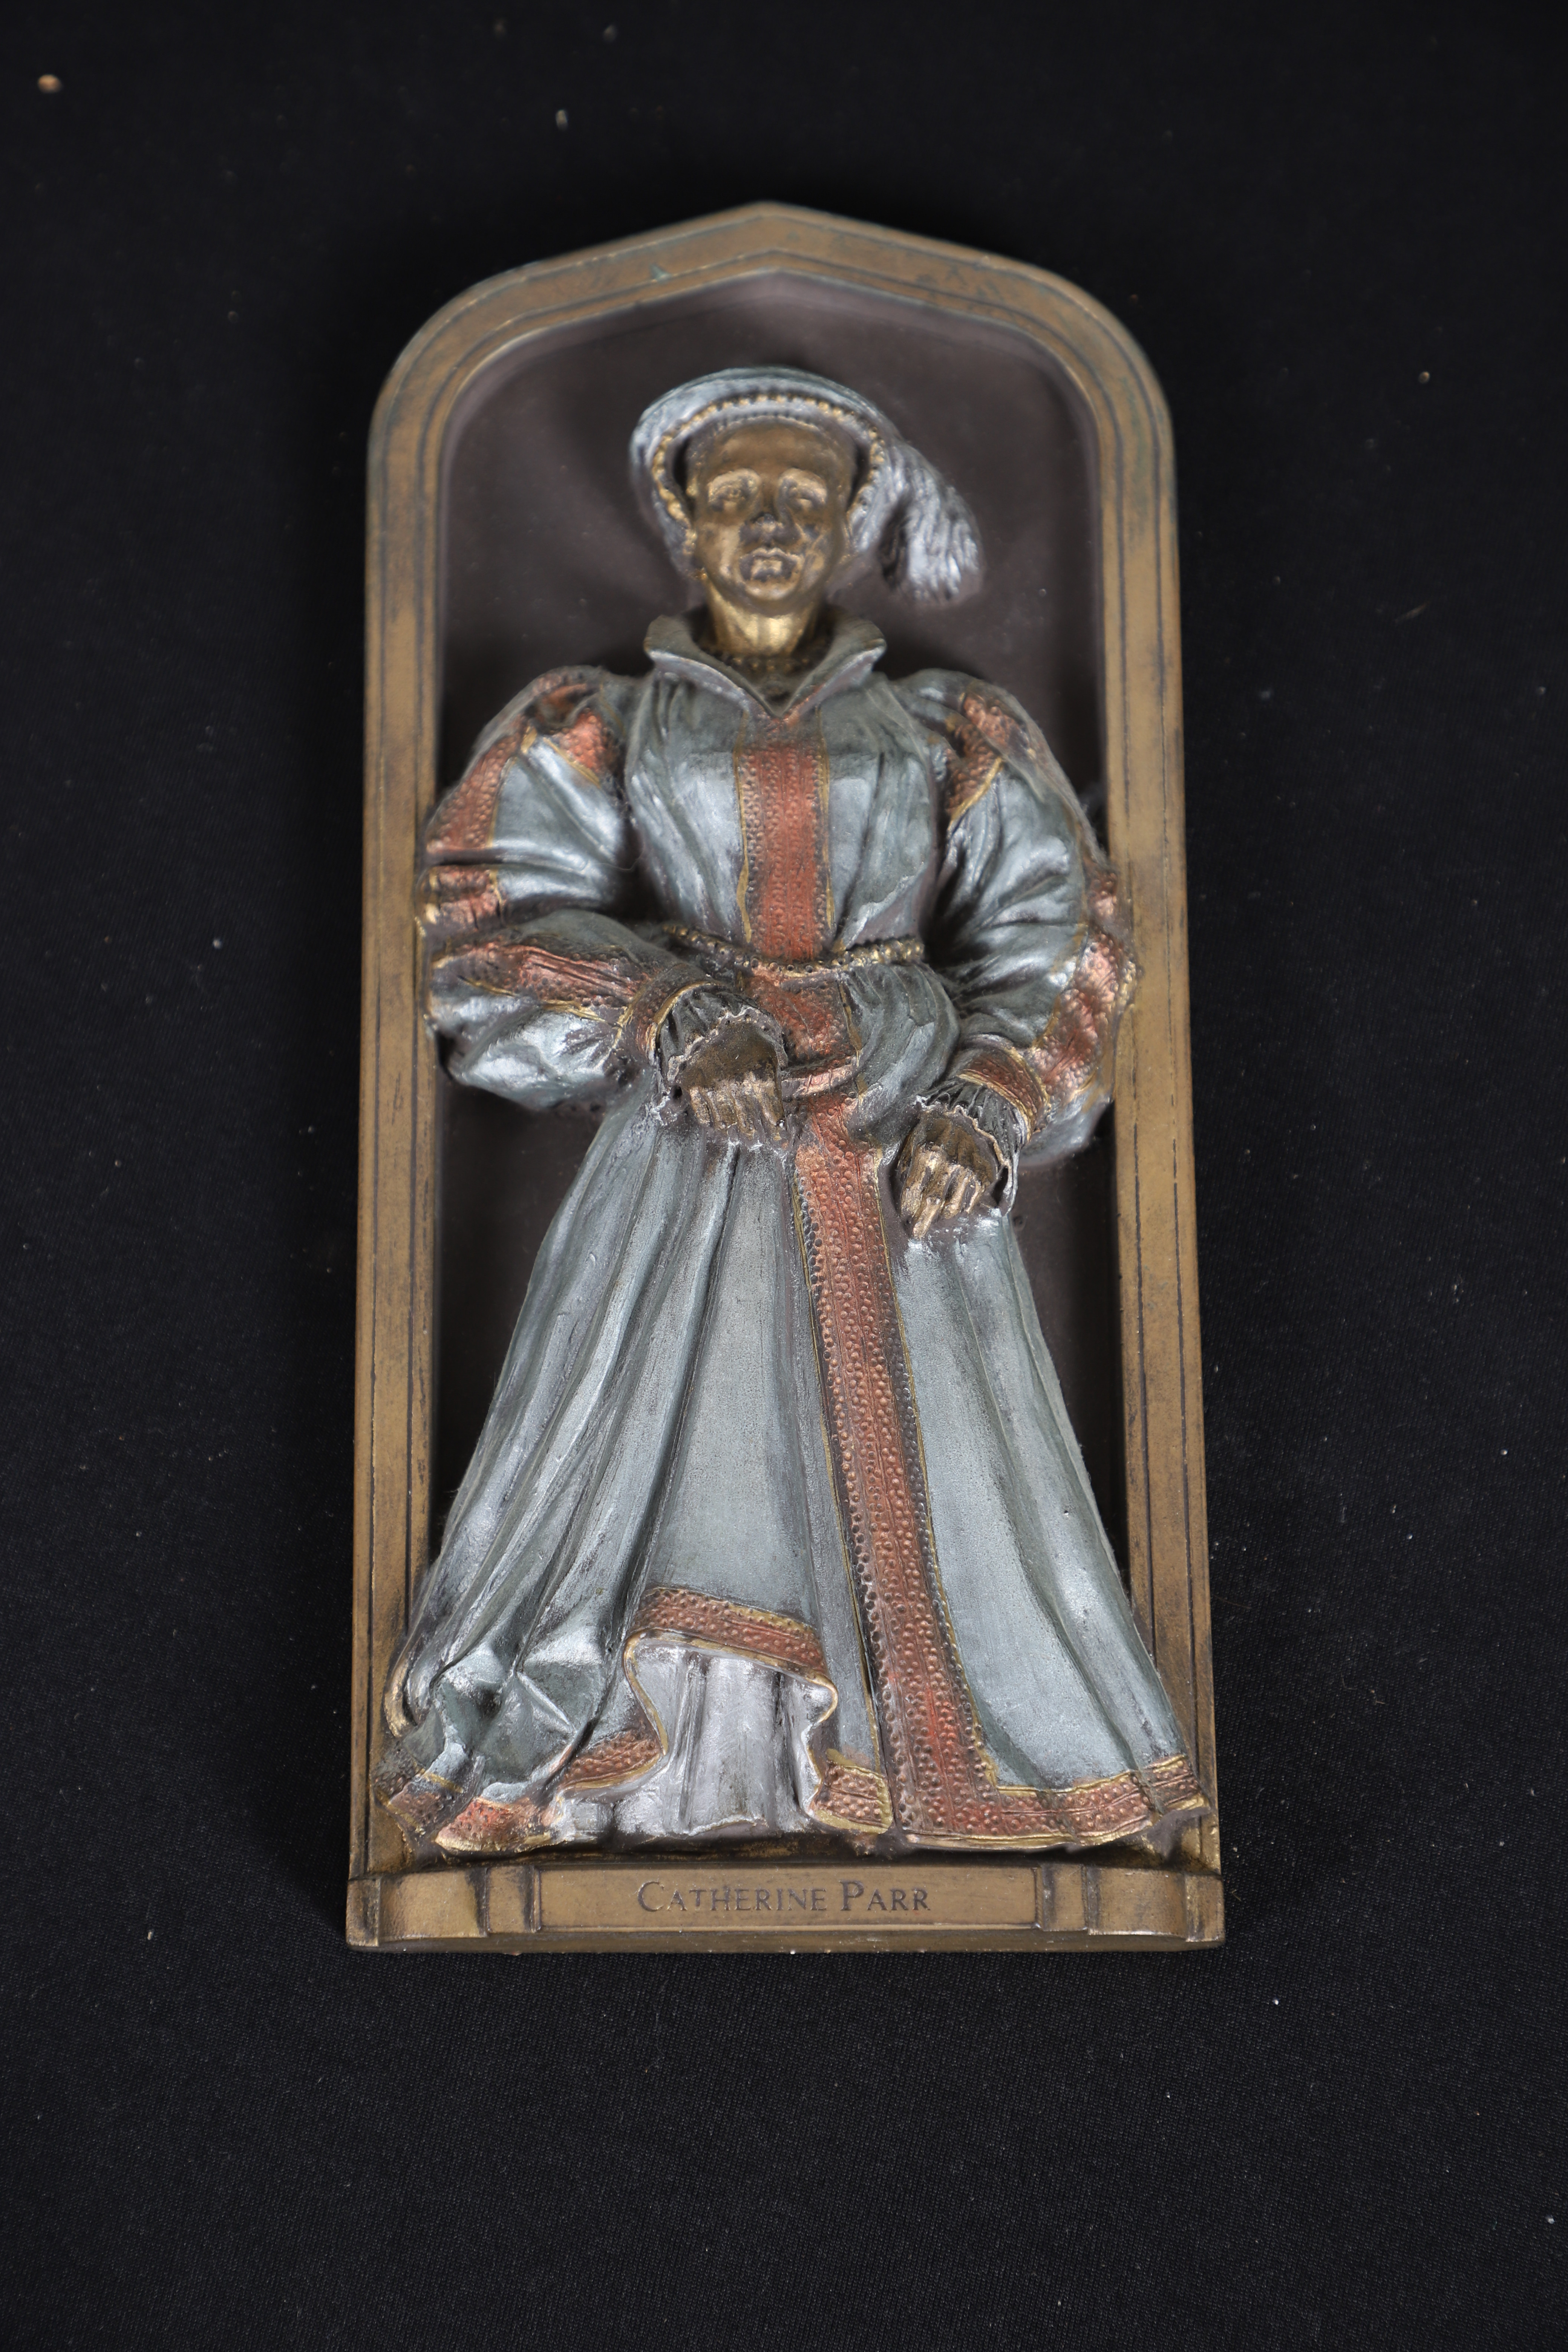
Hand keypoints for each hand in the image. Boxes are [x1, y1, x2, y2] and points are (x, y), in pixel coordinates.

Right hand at [677, 1021, 786, 1143]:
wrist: (708, 1019)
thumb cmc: (744, 1034)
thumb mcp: (769, 1046)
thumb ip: (779, 1067)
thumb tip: (788, 1080)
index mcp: (762, 1078)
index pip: (773, 1118)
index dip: (778, 1135)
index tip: (780, 1143)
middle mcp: (739, 1088)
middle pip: (750, 1127)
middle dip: (755, 1137)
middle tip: (756, 1140)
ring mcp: (715, 1090)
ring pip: (727, 1126)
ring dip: (734, 1134)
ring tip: (738, 1137)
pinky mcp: (694, 1088)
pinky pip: (704, 1118)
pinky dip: (712, 1125)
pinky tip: (718, 1126)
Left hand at [894, 1109, 1001, 1237]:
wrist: (976, 1114)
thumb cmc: (940, 1127)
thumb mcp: (917, 1137)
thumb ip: (908, 1161)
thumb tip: (902, 1187)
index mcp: (927, 1153)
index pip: (913, 1188)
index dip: (907, 1205)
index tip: (904, 1216)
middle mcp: (948, 1164)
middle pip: (932, 1202)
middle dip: (922, 1221)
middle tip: (916, 1234)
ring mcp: (967, 1171)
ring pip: (952, 1206)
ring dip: (941, 1216)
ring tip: (935, 1218)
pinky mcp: (983, 1176)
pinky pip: (970, 1202)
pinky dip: (961, 1209)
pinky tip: (954, 1208)